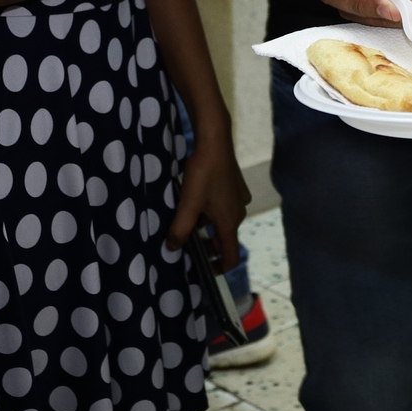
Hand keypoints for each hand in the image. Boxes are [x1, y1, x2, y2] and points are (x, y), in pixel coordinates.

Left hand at [167, 123, 249, 255]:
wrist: (215, 140)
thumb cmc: (203, 173)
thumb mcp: (188, 203)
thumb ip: (180, 229)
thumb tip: (172, 248)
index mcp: (230, 222)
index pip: (232, 256)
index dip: (220, 268)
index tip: (206, 270)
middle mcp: (239, 213)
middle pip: (225, 239)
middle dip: (208, 245)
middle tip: (188, 244)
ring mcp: (239, 198)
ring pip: (223, 221)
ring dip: (207, 226)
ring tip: (187, 221)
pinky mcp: (236, 186)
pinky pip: (224, 206)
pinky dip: (212, 211)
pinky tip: (196, 200)